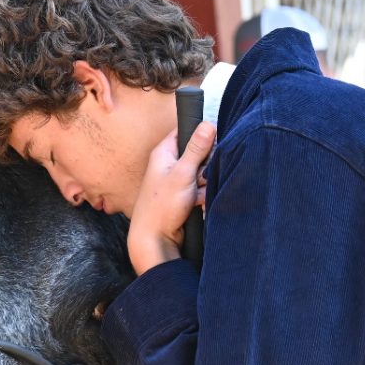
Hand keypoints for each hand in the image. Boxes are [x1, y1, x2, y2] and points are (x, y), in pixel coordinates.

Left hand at [127, 122, 215, 274]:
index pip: (186, 131)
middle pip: (198, 153)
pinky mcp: (183, 196)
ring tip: (197, 194)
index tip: (209, 146)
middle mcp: (169, 164)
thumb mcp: (182, 173)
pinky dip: (202, 195)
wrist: (154, 240)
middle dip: (206, 165)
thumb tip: (208, 124)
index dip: (201, 136)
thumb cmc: (161, 206)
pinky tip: (198, 204)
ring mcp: (176, 180)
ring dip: (205, 183)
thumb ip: (197, 149)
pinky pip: (201, 188)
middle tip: (201, 176)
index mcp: (164, 152)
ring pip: (202, 172)